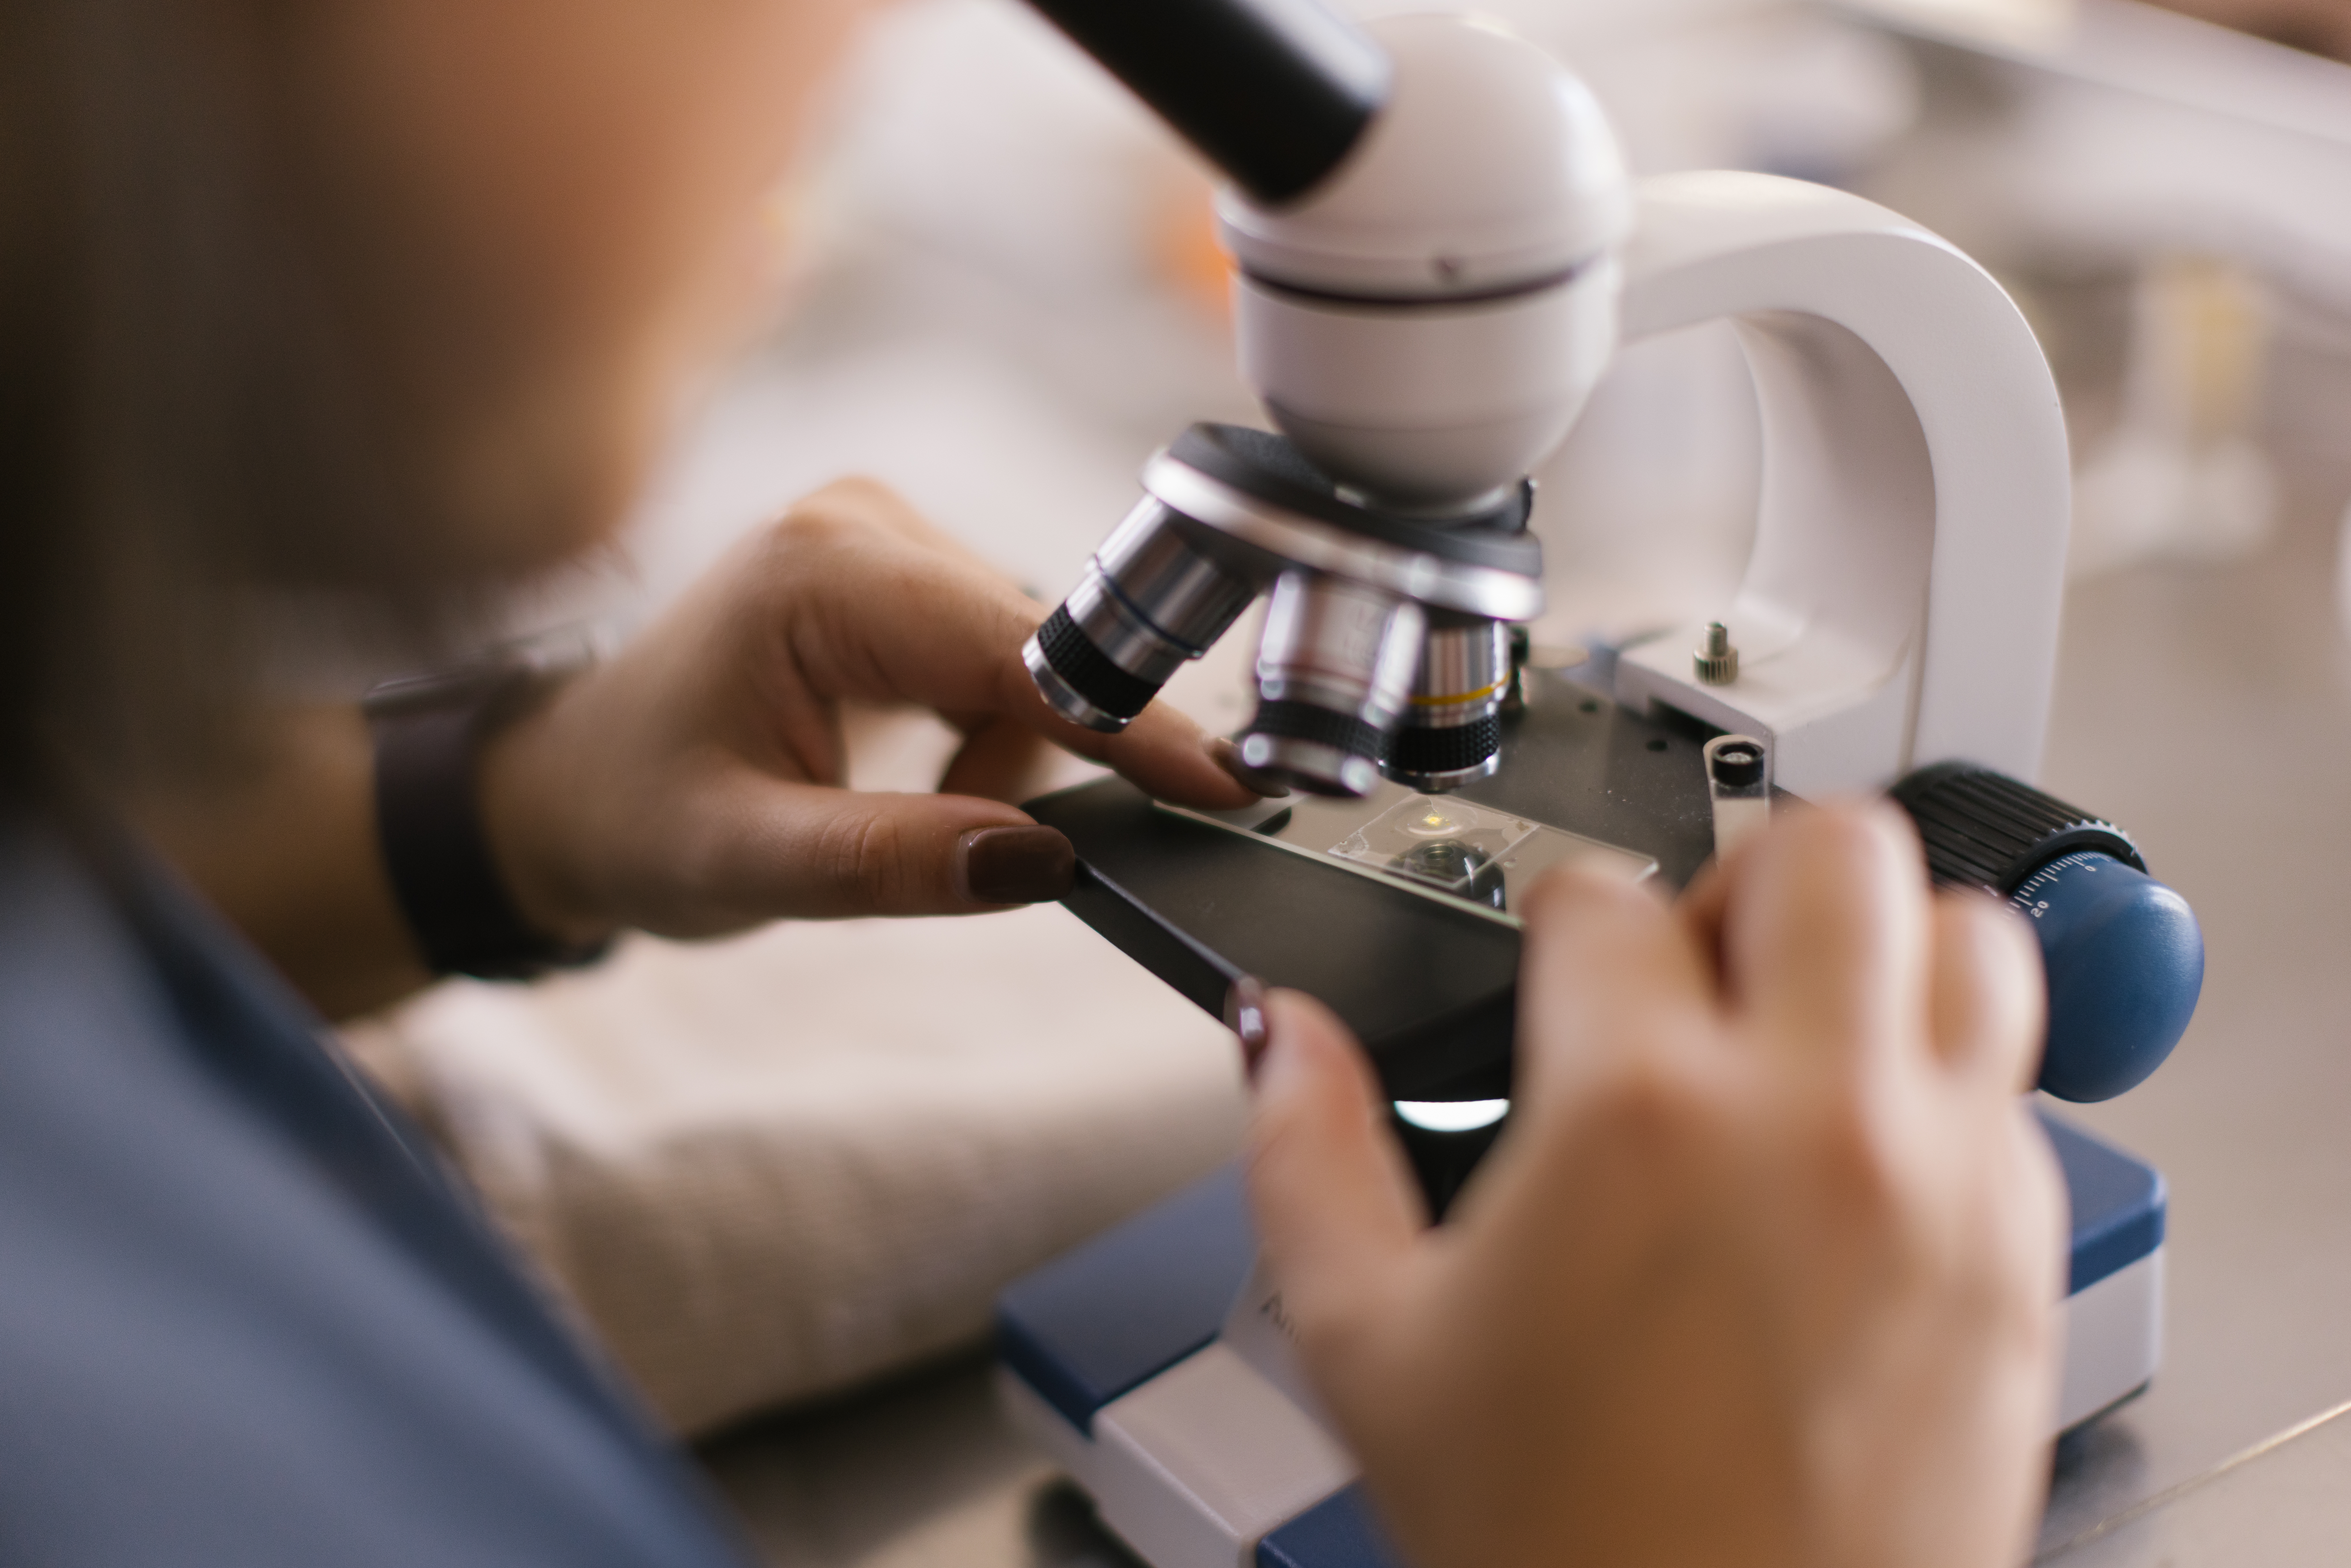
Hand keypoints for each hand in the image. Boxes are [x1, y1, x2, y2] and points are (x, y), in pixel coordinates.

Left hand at [479, 478, 1263, 942]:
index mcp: (821, 571)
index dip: (1131, 721)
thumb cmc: (637, 817)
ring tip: (911, 807)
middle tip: (997, 842)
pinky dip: (989, 734)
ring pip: (1034, 662)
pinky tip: (917, 770)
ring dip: (1007, 753)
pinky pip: (1007, 663)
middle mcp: (864, 528)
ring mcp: (888, 545)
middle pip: (1041, 646)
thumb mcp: (749, 864)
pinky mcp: (905, 580)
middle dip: (1051, 751)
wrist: (574, 791)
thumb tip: (1040, 861)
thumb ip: (893, 863)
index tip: (1226, 783)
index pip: (1020, 648)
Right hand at [1243, 802, 2064, 1567]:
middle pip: (1830, 850)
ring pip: (1967, 935)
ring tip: (1804, 1018)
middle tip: (1697, 958)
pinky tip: (1859, 1147)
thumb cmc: (1563, 1540)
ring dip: (1878, 947)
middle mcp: (1812, 1120)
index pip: (1604, 901)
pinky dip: (1941, 1076)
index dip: (1557, 921)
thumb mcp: (1370, 1346)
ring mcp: (1938, 1181)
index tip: (1555, 960)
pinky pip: (2011, 1083)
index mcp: (1638, 1121)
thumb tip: (1277, 1040)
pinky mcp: (2016, 1255)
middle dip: (1745, 878)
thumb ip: (1305, 1157)